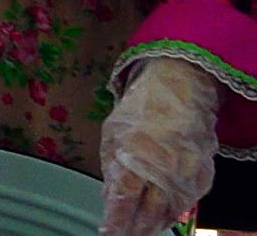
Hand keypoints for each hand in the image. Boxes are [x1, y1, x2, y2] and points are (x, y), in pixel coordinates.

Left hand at [101, 56, 223, 234]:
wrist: (181, 90)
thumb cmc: (140, 110)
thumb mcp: (113, 133)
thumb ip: (111, 167)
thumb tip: (108, 198)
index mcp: (136, 154)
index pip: (124, 198)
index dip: (115, 219)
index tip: (107, 232)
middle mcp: (164, 168)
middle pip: (148, 211)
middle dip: (134, 228)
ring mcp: (187, 172)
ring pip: (169, 211)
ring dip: (153, 224)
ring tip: (139, 231)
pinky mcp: (203, 174)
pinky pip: (187, 201)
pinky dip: (172, 212)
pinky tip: (160, 216)